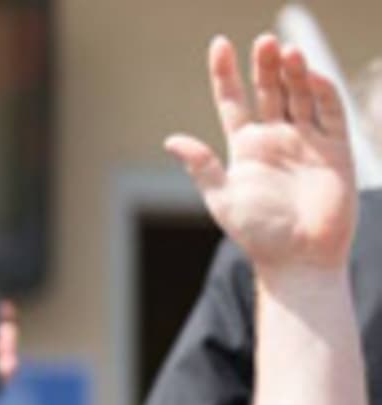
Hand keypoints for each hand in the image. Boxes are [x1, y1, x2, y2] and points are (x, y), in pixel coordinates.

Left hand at [168, 35, 354, 274]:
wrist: (298, 258)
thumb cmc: (257, 234)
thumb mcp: (222, 197)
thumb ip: (202, 166)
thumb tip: (172, 140)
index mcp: (244, 147)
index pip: (233, 100)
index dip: (225, 73)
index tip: (220, 44)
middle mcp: (276, 138)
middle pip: (269, 90)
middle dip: (265, 65)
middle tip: (264, 42)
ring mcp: (307, 140)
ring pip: (299, 95)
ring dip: (293, 72)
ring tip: (286, 50)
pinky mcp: (335, 149)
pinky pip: (330, 112)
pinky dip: (323, 92)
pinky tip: (312, 75)